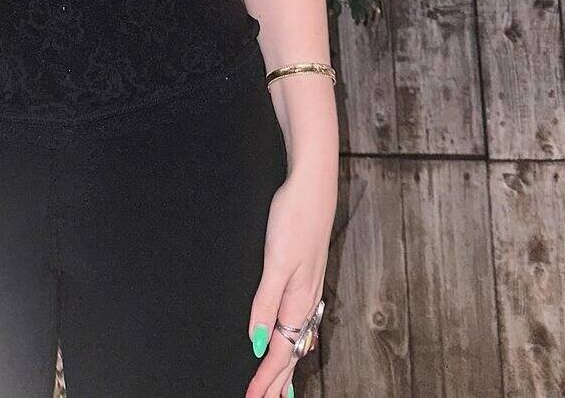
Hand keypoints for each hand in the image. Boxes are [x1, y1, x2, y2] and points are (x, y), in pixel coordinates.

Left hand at [244, 163, 334, 397]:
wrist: (312, 187)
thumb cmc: (293, 219)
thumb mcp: (275, 262)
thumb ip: (265, 303)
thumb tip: (257, 341)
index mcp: (296, 301)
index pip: (279, 351)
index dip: (265, 378)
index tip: (252, 397)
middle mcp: (306, 300)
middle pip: (291, 351)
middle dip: (278, 380)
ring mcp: (309, 288)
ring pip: (298, 338)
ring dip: (287, 364)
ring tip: (282, 388)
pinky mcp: (307, 275)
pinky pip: (302, 321)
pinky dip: (296, 341)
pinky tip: (297, 341)